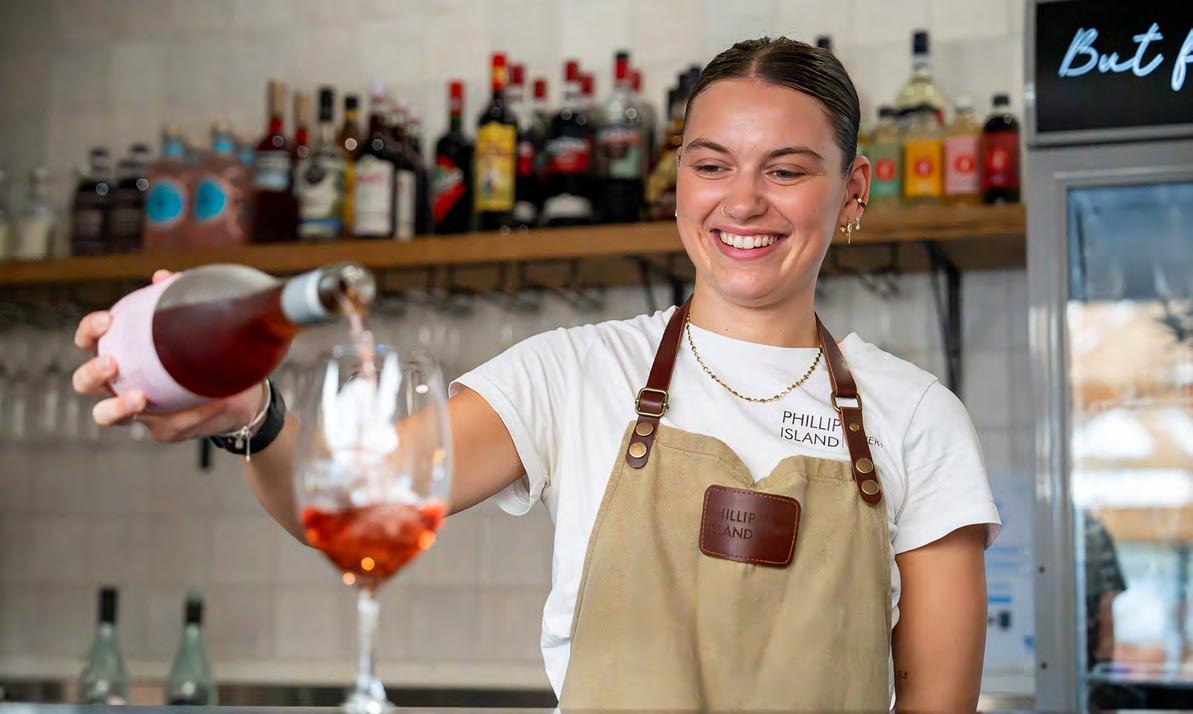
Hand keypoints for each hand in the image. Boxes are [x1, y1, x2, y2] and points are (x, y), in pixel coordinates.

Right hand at [71, 269, 265, 441]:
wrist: (240, 391)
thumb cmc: (208, 353)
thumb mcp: (197, 325)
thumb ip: (177, 300)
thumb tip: (164, 276)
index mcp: (123, 353)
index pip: (91, 341)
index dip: (89, 332)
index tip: (106, 321)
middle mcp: (121, 383)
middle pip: (84, 383)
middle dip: (92, 373)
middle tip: (111, 364)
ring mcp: (139, 411)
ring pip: (107, 416)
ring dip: (117, 407)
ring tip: (139, 398)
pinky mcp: (163, 430)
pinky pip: (170, 426)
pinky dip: (189, 415)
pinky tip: (209, 403)